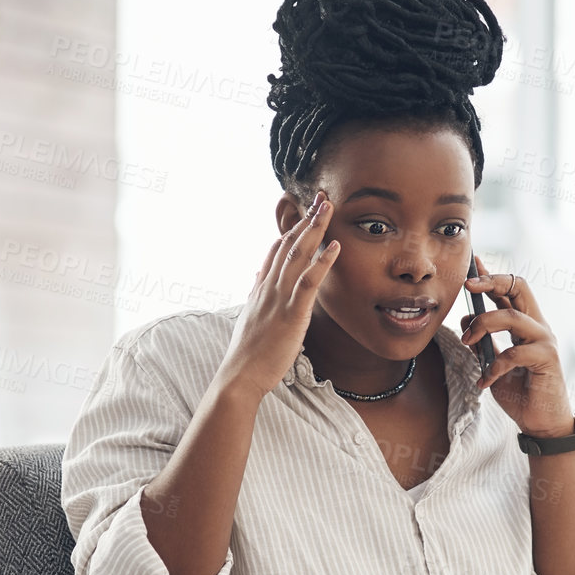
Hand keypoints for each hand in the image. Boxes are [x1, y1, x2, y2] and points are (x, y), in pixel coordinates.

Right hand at [220, 189, 339, 399]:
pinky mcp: (291, 313)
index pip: (277, 250)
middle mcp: (268, 287)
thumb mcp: (250, 316)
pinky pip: (309, 282)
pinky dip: (322, 262)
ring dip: (315, 229)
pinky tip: (335, 247)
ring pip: (298, 255)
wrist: (240, 376)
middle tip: (321, 198)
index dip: (292, 229)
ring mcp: (279, 298)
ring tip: (328, 208)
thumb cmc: (247, 353)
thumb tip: (257, 275)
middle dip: (306, 219)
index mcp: (260, 288)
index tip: (305, 212)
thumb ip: (255, 293)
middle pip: (289, 244)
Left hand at [460, 255, 574, 438]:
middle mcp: (538, 327)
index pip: (510, 290)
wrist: (541, 423)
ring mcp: (545, 341)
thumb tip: (464, 321)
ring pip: (513, 317)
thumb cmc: (521, 393)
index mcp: (526, 325)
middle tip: (468, 285)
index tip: (472, 263)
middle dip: (492, 281)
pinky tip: (484, 381)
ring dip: (483, 325)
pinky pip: (514, 353)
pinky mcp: (547, 359)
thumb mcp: (493, 365)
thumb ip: (482, 344)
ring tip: (466, 340)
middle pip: (519, 287)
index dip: (491, 275)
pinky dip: (494, 366)